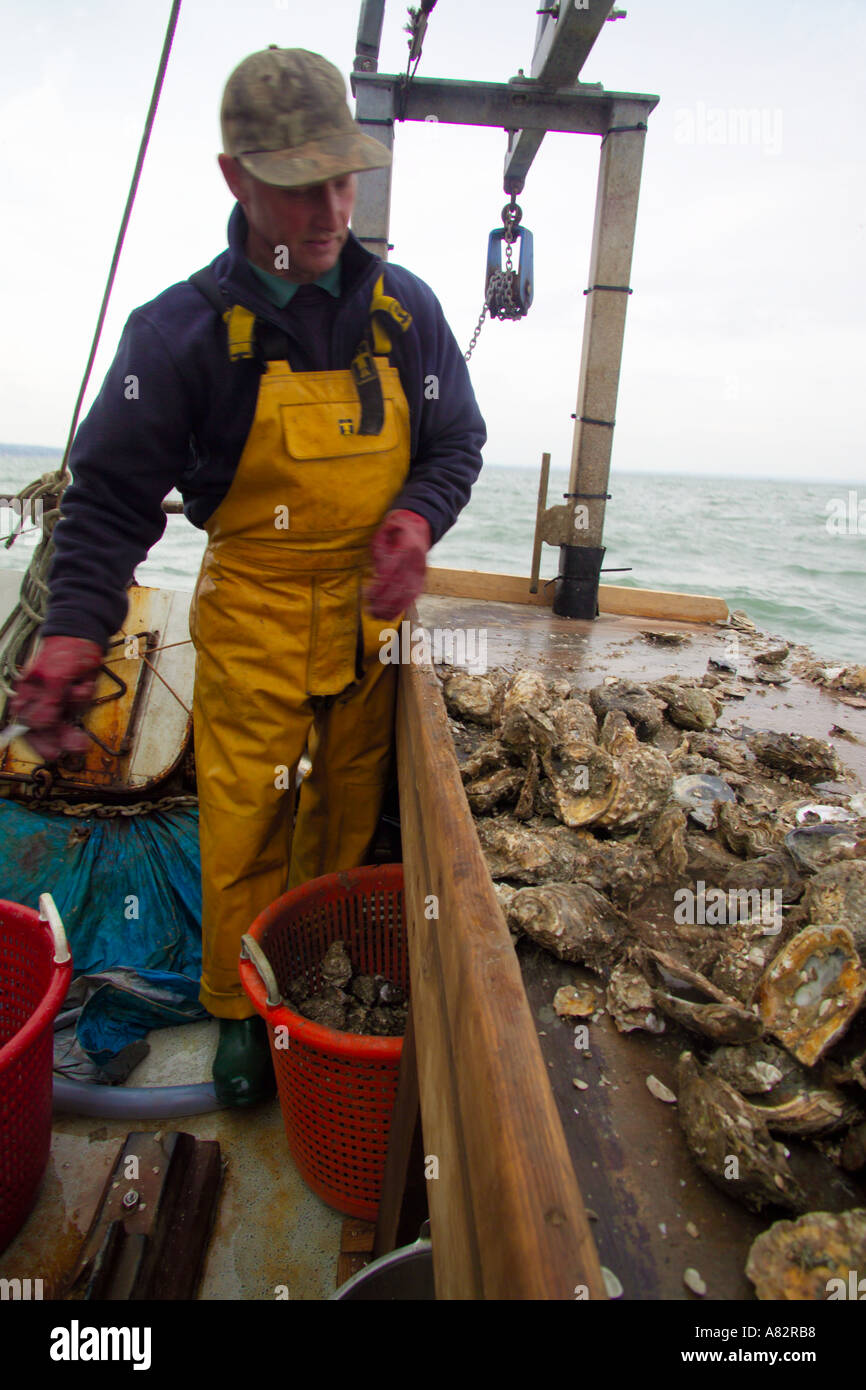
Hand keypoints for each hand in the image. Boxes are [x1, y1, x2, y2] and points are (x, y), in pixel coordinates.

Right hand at [10, 636, 104, 760]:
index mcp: (28, 694)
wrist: (87, 633)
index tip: (53, 753)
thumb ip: (48, 701)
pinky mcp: (74, 696)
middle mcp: (41, 699)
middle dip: (62, 737)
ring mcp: (58, 698)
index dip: (38, 741)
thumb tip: (40, 725)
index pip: (27, 725)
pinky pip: (80, 708)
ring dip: (77, 707)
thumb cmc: (65, 648)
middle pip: (48, 729)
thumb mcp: (55, 675)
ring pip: (66, 719)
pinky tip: (85, 682)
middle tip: (77, 745)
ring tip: (82, 688)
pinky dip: (85, 697)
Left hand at [365, 510, 431, 620]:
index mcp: (407, 547)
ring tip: (376, 616)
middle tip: (369, 610)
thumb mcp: (383, 532)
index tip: (367, 594)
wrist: (419, 526)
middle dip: (384, 601)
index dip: (380, 585)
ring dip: (393, 608)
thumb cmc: (396, 530)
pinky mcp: (423, 579)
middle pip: (401, 585)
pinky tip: (389, 615)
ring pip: (409, 595)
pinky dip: (402, 607)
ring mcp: (421, 572)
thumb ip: (379, 550)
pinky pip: (414, 596)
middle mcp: (417, 561)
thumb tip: (378, 572)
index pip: (393, 570)